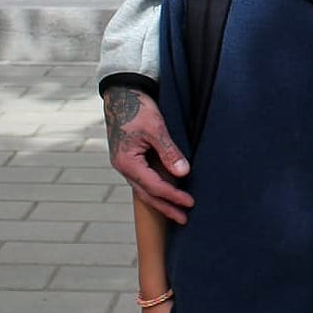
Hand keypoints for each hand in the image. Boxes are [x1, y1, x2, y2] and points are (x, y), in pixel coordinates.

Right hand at [104, 84, 193, 223]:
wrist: (122, 93)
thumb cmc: (137, 107)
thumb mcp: (155, 128)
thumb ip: (169, 151)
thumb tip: (183, 173)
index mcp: (127, 162)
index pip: (154, 186)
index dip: (173, 196)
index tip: (190, 203)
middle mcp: (124, 167)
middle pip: (147, 195)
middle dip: (166, 208)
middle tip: (184, 220)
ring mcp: (126, 164)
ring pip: (144, 189)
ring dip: (161, 201)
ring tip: (178, 212)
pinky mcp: (130, 159)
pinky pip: (143, 180)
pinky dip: (155, 189)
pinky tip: (166, 193)